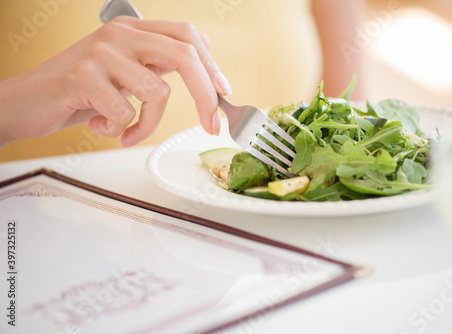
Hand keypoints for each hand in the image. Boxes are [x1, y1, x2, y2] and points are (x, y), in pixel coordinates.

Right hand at [0, 16, 231, 146]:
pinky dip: (120, 130)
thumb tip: (202, 56)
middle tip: (211, 125)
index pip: (186, 36)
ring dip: (147, 123)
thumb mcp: (124, 72)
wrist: (26, 102)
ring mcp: (101, 53)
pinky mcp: (84, 76)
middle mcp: (119, 35)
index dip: (211, 65)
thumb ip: (157, 62)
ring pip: (156, 92)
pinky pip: (125, 112)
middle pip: (183, 56)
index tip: (223, 94)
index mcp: (132, 30)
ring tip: (125, 130)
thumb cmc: (78, 91)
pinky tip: (100, 126)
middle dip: (205, 96)